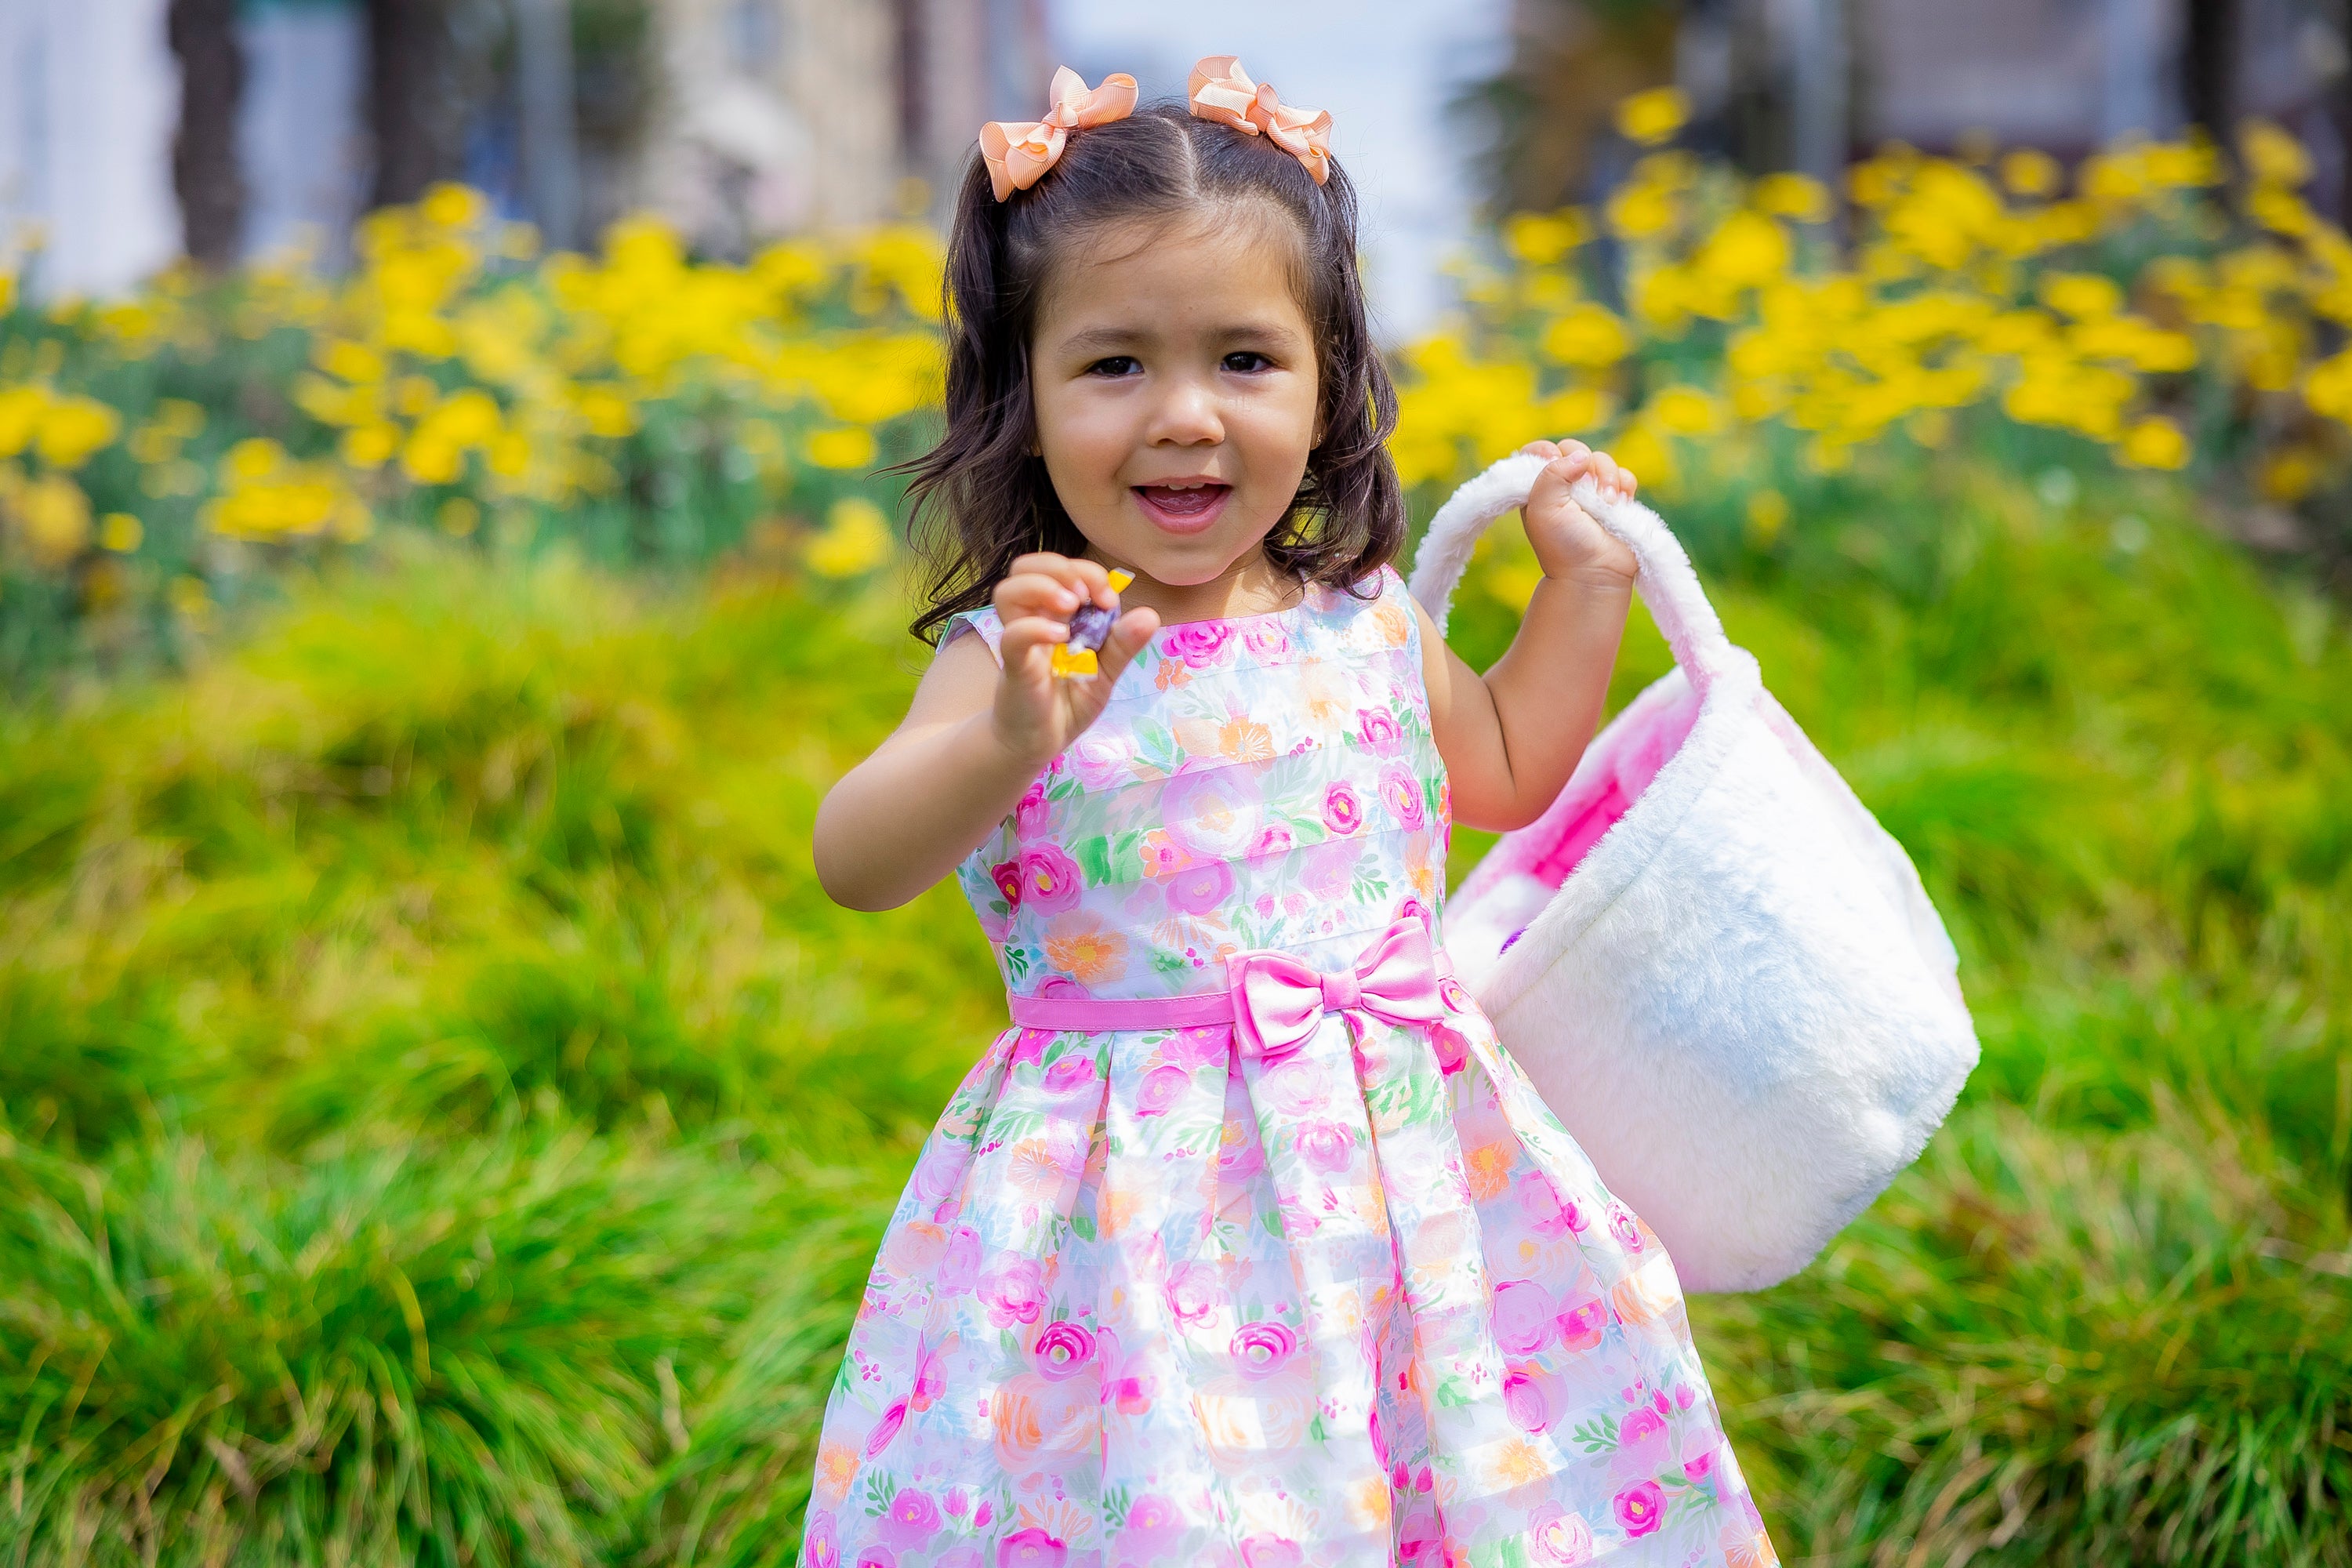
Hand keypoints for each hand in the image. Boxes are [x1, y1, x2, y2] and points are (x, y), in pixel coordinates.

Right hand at [990, 552, 1160, 765]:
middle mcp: (1032, 620)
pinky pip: (1014, 635)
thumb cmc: (1068, 704)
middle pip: (1026, 566)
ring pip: (1008, 590)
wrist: (1041, 743)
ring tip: (1072, 606)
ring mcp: (1019, 641)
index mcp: (1054, 614)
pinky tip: (1062, 636)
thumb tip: (1149, 614)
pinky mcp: (1014, 667)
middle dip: (1063, 568)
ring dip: (1043, 587)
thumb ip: (1123, 645)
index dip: (1086, 572)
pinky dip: (1037, 627)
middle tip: (1088, 596)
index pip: (1058, 569)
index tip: (1109, 600)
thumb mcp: (1105, 673)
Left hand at [1518, 439, 1637, 587]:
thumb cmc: (1563, 545)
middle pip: (1574, 449)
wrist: (1595, 573)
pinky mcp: (1618, 498)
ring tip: (1607, 503)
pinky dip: (1624, 485)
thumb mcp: (1543, 508)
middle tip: (1586, 489)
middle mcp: (1565, 486)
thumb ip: (1552, 474)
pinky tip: (1618, 504)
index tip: (1553, 461)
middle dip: (1583, 464)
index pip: (1538, 452)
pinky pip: (1624, 474)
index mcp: (1539, 488)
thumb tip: (1580, 457)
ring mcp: (1593, 491)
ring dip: (1607, 477)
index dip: (1546, 451)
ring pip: (1602, 460)